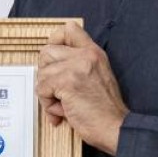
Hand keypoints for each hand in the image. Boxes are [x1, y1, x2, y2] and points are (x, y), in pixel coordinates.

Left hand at [36, 21, 128, 155]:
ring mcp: (76, 67)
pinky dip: (48, 104)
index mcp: (93, 52)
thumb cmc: (105, 109)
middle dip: (46, 73)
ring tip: (62, 105)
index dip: (55, 41)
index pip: (69, 29)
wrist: (115, 127)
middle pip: (47, 51)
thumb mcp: (97, 76)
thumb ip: (78, 65)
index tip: (54, 60)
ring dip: (47, 93)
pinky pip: (42, 89)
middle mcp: (85, 55)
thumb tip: (49, 66)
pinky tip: (62, 112)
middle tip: (56, 90)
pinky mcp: (67, 82)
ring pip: (42, 72)